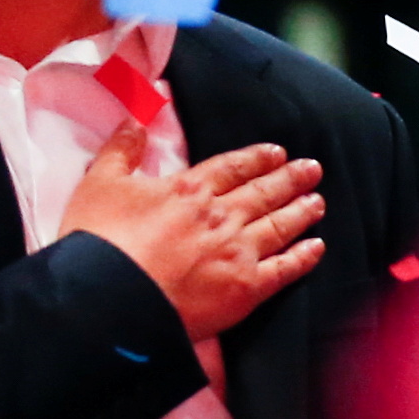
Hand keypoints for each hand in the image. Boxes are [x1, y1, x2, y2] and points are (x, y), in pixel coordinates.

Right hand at [56, 138, 324, 340]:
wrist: (111, 297)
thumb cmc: (100, 242)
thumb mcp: (100, 183)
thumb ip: (121, 151)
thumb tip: (133, 121)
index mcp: (189, 189)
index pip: (233, 167)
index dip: (257, 159)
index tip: (277, 153)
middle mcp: (221, 216)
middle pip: (263, 193)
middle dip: (290, 179)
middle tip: (312, 169)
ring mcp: (237, 252)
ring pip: (279, 226)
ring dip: (301, 212)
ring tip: (318, 201)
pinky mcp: (244, 290)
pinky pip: (284, 270)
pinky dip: (303, 258)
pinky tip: (317, 248)